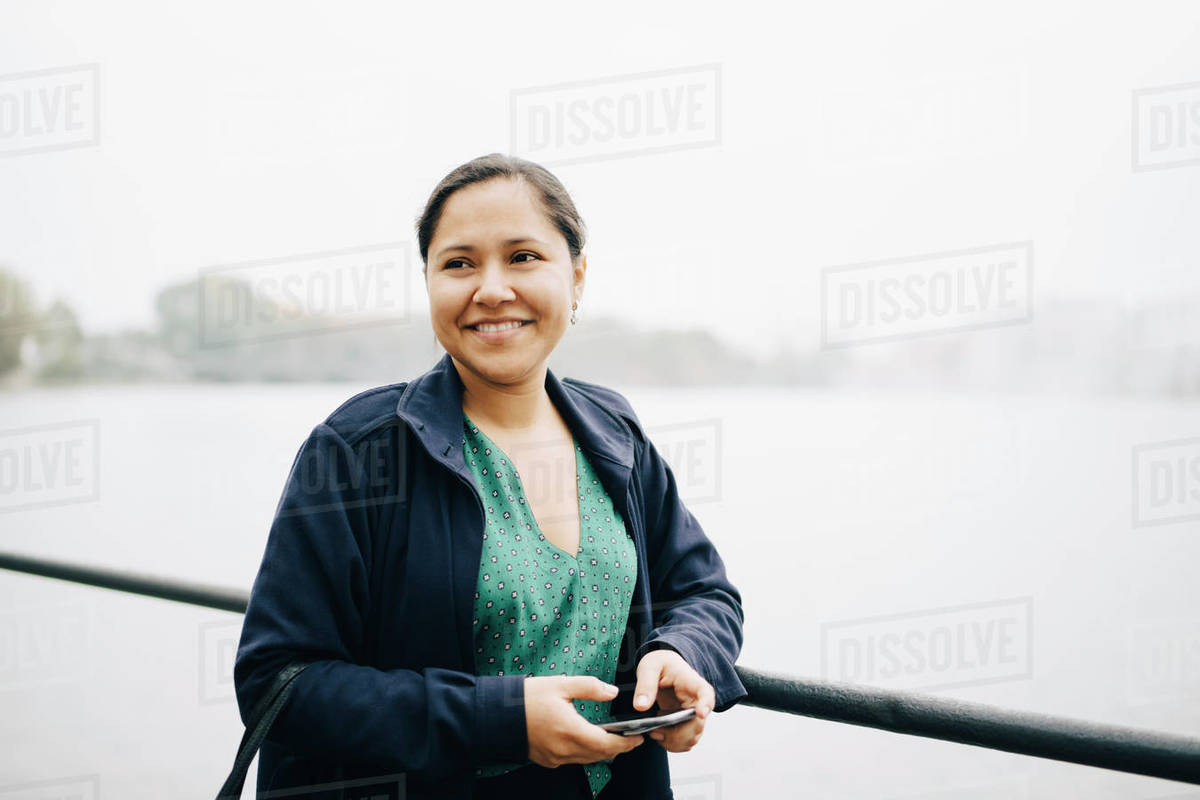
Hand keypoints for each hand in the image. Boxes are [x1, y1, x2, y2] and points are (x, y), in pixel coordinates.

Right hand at [525, 675, 644, 767]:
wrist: (497, 715)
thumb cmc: (527, 698)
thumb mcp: (561, 685)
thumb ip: (590, 688)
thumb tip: (612, 692)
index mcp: (571, 731)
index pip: (607, 746)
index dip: (625, 744)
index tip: (638, 739)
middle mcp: (564, 750)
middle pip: (599, 755)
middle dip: (617, 748)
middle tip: (629, 738)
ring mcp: (554, 758)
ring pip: (587, 759)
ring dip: (601, 751)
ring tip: (611, 738)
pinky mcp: (546, 760)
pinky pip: (572, 760)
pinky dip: (584, 752)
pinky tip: (585, 739)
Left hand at [632, 648, 714, 752]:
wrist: (664, 667)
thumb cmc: (660, 664)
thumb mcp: (649, 667)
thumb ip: (645, 685)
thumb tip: (641, 706)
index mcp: (691, 682)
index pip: (705, 693)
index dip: (706, 704)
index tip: (701, 713)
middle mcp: (697, 701)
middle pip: (698, 725)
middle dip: (677, 734)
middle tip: (655, 731)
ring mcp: (693, 715)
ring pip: (692, 738)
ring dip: (673, 742)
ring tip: (654, 732)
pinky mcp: (687, 725)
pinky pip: (685, 742)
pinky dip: (672, 744)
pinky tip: (659, 735)